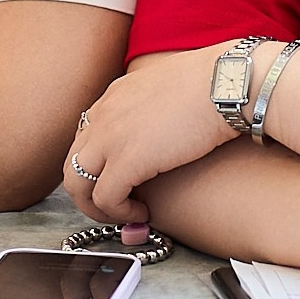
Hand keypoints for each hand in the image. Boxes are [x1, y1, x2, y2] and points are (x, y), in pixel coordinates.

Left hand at [64, 44, 261, 224]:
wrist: (227, 83)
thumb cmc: (216, 84)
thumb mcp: (172, 86)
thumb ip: (158, 105)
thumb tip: (172, 120)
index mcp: (115, 96)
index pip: (86, 135)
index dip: (98, 163)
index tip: (116, 177)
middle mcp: (103, 115)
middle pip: (72, 162)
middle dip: (87, 190)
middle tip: (113, 205)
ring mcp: (110, 138)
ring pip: (78, 184)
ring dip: (96, 206)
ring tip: (123, 215)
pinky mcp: (126, 161)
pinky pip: (105, 198)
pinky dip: (120, 213)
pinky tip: (143, 214)